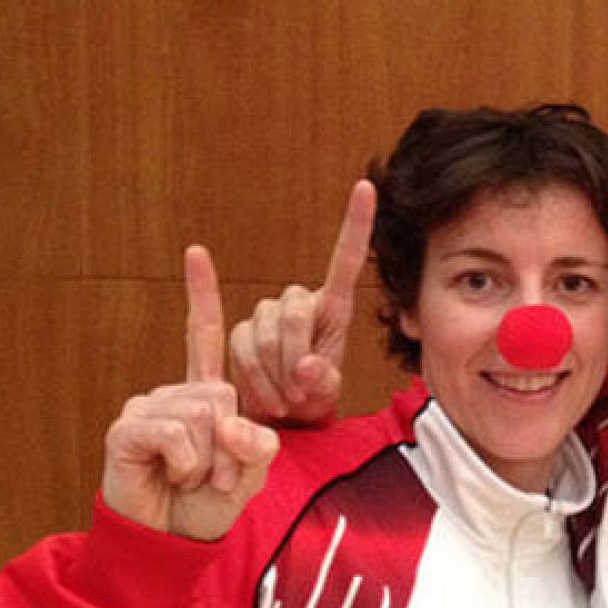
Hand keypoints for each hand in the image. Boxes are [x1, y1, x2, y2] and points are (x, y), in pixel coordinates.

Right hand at [101, 246, 280, 540]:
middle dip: (231, 446)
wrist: (170, 540)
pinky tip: (170, 476)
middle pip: (224, 394)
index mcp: (202, 395)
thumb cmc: (207, 504)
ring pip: (203, 416)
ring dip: (208, 460)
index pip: (202, 336)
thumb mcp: (251, 473)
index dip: (201, 295)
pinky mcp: (126, 427)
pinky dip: (185, 464)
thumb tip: (228, 424)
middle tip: (213, 475)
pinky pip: (175, 434)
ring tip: (189, 478)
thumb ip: (258, 444)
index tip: (195, 252)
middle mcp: (173, 394)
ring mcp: (147, 407)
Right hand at [229, 180, 375, 423]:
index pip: (345, 260)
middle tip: (299, 395)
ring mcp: (268, 315)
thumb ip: (323, 381)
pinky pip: (241, 347)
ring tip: (285, 399)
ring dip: (273, 375)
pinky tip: (261, 390)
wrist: (279, 420)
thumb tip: (307, 366)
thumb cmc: (312, 402)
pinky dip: (253, 375)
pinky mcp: (241, 330)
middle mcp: (299, 303)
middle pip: (294, 314)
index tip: (366, 187)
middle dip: (294, 359)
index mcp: (333, 310)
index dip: (355, 224)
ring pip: (265, 334)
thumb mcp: (326, 395)